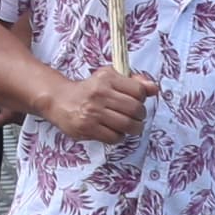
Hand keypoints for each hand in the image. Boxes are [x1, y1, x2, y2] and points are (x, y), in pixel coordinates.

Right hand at [39, 64, 156, 142]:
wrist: (59, 100)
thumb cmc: (89, 90)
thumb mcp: (109, 78)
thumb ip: (134, 82)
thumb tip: (154, 89)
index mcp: (106, 79)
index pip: (138, 90)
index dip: (141, 97)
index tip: (136, 100)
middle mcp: (100, 94)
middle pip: (135, 109)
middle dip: (140, 115)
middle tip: (136, 116)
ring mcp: (93, 112)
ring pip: (128, 125)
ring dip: (134, 128)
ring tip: (130, 126)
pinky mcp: (88, 128)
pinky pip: (115, 137)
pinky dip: (119, 136)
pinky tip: (114, 131)